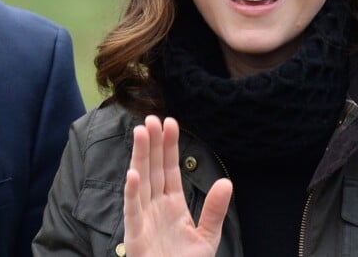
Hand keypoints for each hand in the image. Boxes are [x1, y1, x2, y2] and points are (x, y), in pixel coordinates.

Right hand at [124, 116, 232, 256]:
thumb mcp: (206, 238)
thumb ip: (214, 210)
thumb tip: (226, 181)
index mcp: (172, 206)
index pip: (169, 169)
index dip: (169, 146)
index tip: (170, 122)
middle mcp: (155, 209)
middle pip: (153, 169)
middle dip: (152, 144)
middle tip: (151, 118)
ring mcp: (144, 221)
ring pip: (141, 183)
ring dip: (140, 158)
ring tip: (141, 133)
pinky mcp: (135, 240)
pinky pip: (132, 213)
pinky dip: (131, 194)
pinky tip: (133, 174)